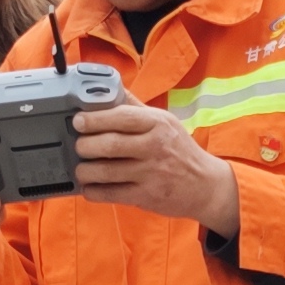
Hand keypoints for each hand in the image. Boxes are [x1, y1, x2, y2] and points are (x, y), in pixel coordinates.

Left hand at [71, 101, 240, 238]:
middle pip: (110, 144)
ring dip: (86, 170)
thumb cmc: (180, 150)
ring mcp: (150, 173)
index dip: (94, 119)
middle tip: (78, 146)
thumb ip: (137, 108)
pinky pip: (112, 194)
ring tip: (80, 168)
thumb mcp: (165, 122)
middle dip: (85, 145)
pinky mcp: (146, 196)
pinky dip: (95, 191)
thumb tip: (111, 89)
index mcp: (158, 124)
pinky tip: (89, 187)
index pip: (121, 116)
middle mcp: (155, 147)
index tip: (78, 121)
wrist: (205, 185)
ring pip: (107, 171)